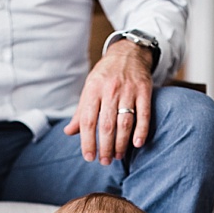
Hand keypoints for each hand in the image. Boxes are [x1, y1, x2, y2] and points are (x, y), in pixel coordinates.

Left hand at [63, 40, 152, 164]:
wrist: (129, 51)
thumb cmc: (106, 74)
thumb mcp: (90, 88)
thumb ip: (81, 111)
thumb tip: (69, 132)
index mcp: (93, 90)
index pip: (88, 121)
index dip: (87, 141)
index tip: (89, 157)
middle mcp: (110, 90)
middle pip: (106, 125)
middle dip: (105, 147)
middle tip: (105, 161)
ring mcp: (128, 90)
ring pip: (124, 122)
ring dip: (121, 143)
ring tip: (118, 156)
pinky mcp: (144, 90)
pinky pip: (144, 113)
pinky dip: (141, 130)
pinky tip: (137, 143)